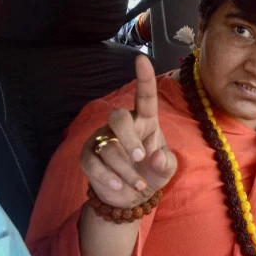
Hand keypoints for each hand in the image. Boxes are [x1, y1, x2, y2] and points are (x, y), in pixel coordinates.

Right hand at [81, 55, 176, 208]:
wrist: (131, 196)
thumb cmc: (151, 173)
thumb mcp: (166, 170)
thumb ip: (166, 163)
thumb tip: (156, 156)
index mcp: (145, 121)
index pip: (145, 96)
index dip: (144, 78)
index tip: (141, 59)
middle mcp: (122, 126)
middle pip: (118, 117)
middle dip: (129, 138)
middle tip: (140, 156)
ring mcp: (103, 139)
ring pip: (108, 147)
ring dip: (126, 170)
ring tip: (138, 186)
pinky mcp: (89, 156)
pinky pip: (93, 163)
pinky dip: (107, 177)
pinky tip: (118, 187)